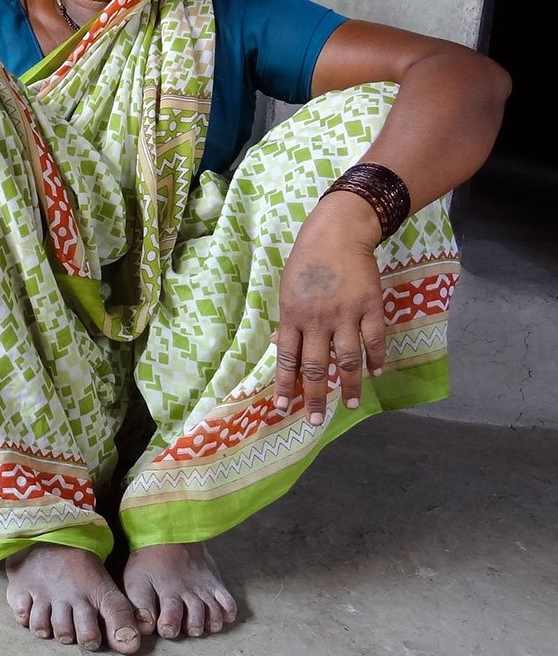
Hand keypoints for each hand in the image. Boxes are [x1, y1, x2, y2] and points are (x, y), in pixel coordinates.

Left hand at [273, 191, 386, 424]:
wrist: (338, 234)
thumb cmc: (306, 262)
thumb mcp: (286, 290)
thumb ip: (287, 321)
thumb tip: (278, 347)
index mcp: (292, 316)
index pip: (286, 358)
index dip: (285, 385)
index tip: (283, 409)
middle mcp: (317, 320)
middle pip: (316, 366)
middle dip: (316, 397)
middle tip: (316, 421)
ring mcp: (345, 314)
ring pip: (348, 359)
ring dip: (350, 386)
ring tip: (352, 406)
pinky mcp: (370, 307)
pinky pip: (374, 340)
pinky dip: (376, 359)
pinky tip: (377, 373)